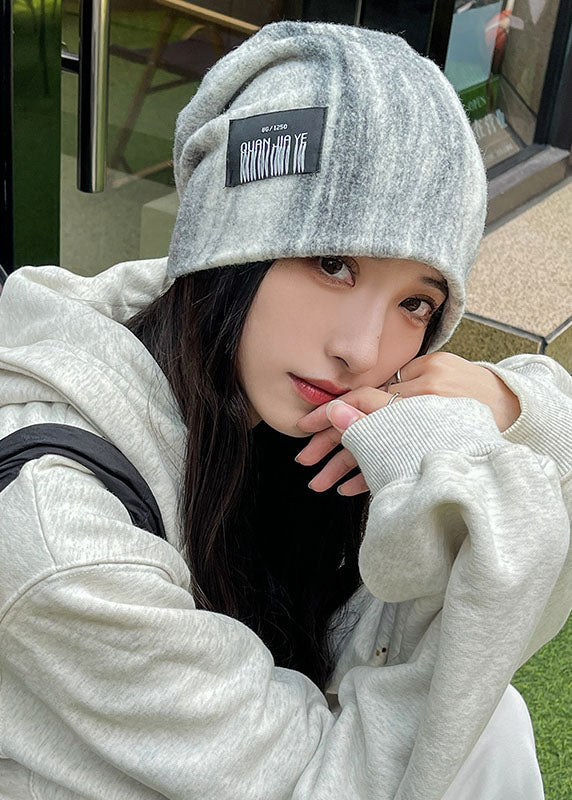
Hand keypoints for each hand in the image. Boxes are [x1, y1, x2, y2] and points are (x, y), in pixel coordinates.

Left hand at [294, 352, 521, 495]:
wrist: (513, 407)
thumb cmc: (465, 390)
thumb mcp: (435, 375)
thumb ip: (399, 385)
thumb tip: (352, 403)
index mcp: (417, 379)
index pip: (365, 396)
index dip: (332, 412)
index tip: (304, 426)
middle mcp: (421, 403)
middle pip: (364, 423)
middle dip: (328, 443)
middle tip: (303, 460)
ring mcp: (428, 429)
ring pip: (375, 448)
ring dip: (343, 466)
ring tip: (318, 483)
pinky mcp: (435, 450)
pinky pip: (396, 466)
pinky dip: (370, 477)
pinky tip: (348, 489)